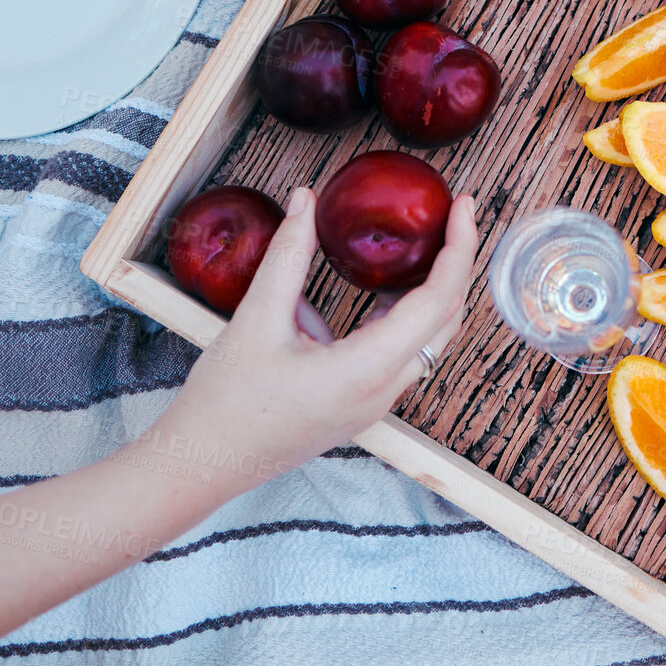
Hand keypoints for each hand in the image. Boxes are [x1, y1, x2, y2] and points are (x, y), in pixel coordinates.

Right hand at [158, 186, 477, 492]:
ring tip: (428, 245)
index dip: (458, 247)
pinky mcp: (360, 406)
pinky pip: (402, 356)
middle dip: (456, 262)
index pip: (438, 300)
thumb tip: (305, 200)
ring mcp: (375, 404)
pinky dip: (407, 317)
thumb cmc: (226, 403)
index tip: (464, 205)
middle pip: (446, 319)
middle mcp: (383, 390)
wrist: (201, 465)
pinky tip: (382, 292)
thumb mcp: (255, 319)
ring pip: (429, 341)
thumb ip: (287, 255)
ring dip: (434, 291)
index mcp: (367, 370)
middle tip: (453, 214)